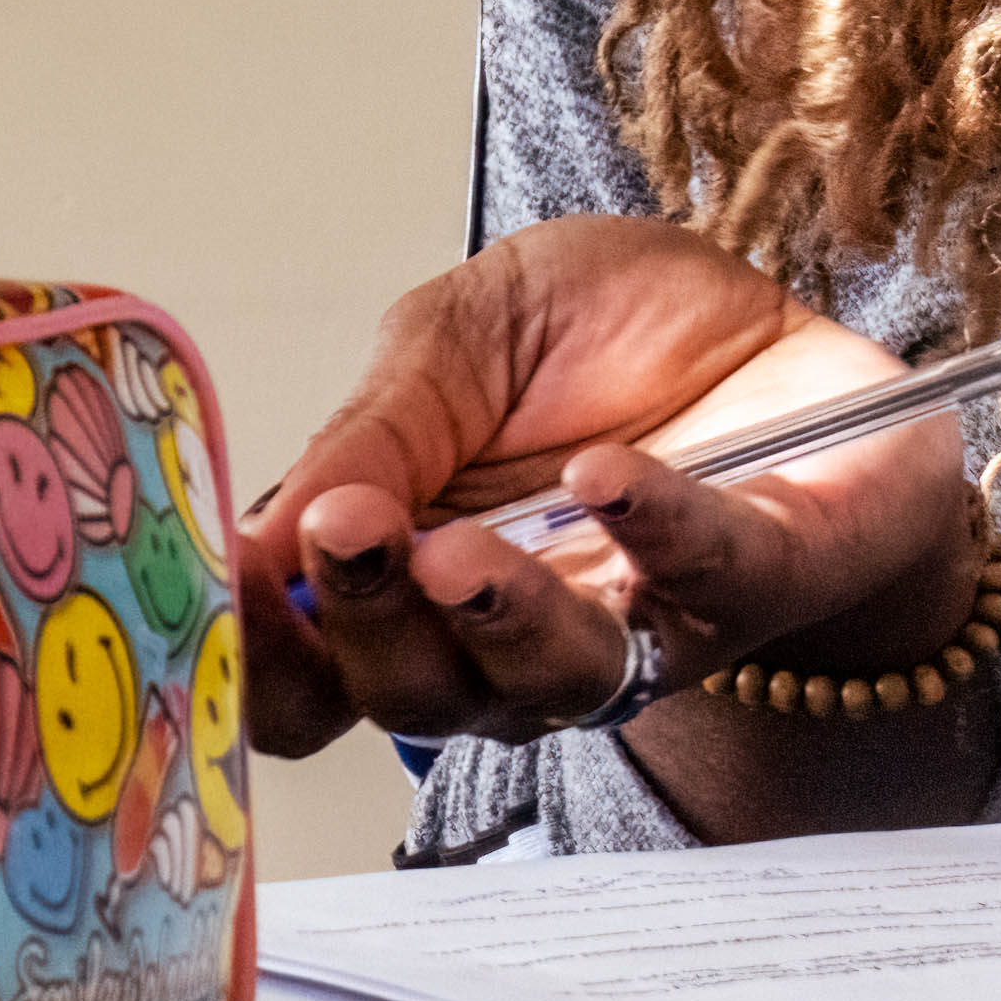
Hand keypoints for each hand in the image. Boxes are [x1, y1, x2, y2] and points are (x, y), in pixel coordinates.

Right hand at [231, 218, 972, 759]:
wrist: (774, 307)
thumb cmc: (606, 336)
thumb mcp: (457, 333)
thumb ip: (377, 426)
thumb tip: (267, 526)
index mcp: (412, 575)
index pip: (311, 675)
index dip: (259, 660)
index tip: (227, 589)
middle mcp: (511, 634)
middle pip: (417, 693)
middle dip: (368, 628)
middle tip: (345, 537)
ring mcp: (637, 624)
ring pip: (554, 679)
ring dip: (497, 621)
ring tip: (458, 553)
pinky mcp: (759, 583)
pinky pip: (701, 582)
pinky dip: (651, 533)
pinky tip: (604, 478)